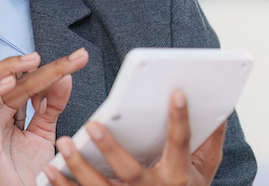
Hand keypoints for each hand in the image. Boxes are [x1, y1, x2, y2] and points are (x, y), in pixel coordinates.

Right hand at [0, 48, 88, 185]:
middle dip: (41, 65)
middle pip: (12, 78)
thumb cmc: (23, 175)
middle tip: (71, 59)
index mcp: (8, 111)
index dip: (53, 70)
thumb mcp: (43, 135)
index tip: (78, 60)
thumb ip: (51, 107)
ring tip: (33, 60)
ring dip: (9, 67)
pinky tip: (10, 82)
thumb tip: (64, 77)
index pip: (28, 81)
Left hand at [42, 91, 226, 185]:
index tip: (175, 93)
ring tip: (63, 144)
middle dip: (111, 148)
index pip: (180, 143)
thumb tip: (220, 110)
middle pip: (130, 171)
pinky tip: (48, 171)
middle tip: (93, 124)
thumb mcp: (203, 172)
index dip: (180, 119)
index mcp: (177, 177)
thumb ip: (209, 143)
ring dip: (79, 166)